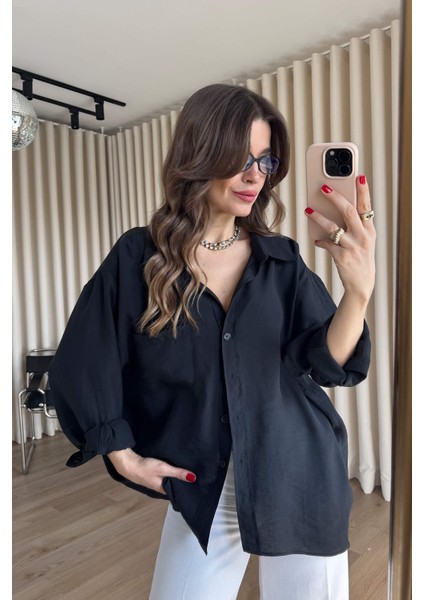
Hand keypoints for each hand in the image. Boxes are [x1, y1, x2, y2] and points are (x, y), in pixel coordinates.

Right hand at [107, 448, 196, 493]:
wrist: (129, 464)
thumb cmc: (145, 468)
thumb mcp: (164, 469)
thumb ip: (177, 473)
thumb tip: (193, 478)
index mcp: (164, 489)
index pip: (178, 493)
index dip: (186, 490)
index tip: (198, 487)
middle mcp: (160, 487)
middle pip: (174, 486)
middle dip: (183, 483)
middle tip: (197, 478)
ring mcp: (156, 481)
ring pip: (170, 481)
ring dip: (177, 478)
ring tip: (189, 473)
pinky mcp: (153, 475)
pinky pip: (165, 476)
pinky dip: (170, 473)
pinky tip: (175, 469)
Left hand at [305, 174, 375, 301]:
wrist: (361, 283)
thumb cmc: (360, 257)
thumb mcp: (364, 240)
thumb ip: (355, 225)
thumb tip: (339, 207)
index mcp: (369, 230)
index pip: (366, 206)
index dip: (363, 191)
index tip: (358, 176)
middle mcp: (363, 236)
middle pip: (349, 211)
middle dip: (335, 197)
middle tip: (323, 187)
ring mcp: (352, 247)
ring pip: (333, 227)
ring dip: (318, 217)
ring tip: (308, 210)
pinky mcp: (342, 257)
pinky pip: (327, 244)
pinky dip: (320, 241)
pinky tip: (316, 239)